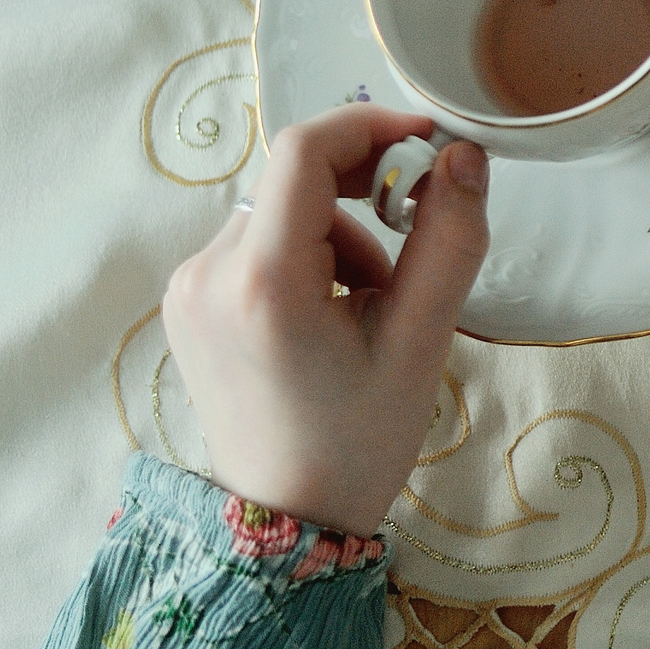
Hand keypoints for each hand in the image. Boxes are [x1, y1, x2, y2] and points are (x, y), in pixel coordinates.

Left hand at [162, 106, 490, 532]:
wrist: (287, 520)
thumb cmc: (360, 439)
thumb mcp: (422, 341)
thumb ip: (450, 240)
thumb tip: (463, 156)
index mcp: (264, 283)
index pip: (303, 153)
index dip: (368, 128)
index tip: (427, 145)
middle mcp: (207, 272)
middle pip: (295, 182)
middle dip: (363, 198)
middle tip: (413, 247)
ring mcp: (187, 288)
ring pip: (279, 213)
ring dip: (337, 235)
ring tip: (370, 307)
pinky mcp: (186, 302)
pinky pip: (256, 245)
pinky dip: (304, 258)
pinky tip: (328, 317)